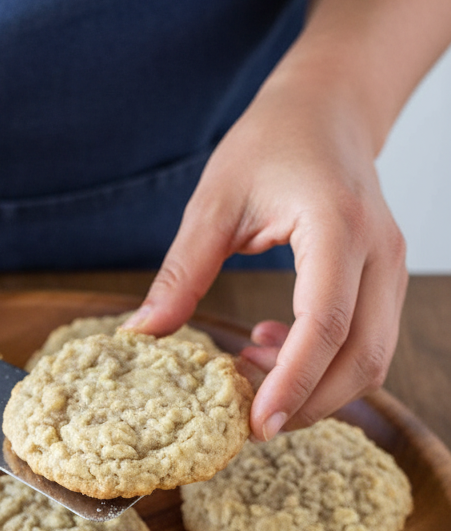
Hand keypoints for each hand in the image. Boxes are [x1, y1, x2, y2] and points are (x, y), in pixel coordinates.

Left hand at [122, 67, 406, 439]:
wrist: (328, 106)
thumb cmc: (272, 140)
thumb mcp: (213, 201)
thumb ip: (182, 272)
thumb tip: (140, 334)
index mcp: (337, 226)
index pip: (325, 325)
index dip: (293, 383)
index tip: (256, 424)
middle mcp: (379, 252)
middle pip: (360, 359)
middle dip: (306, 404)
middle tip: (246, 421)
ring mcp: (391, 268)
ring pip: (371, 360)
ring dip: (314, 388)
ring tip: (248, 370)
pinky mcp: (385, 280)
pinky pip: (366, 342)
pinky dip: (322, 365)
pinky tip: (268, 345)